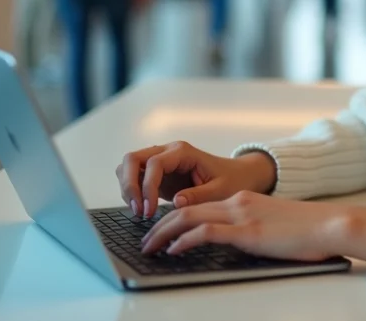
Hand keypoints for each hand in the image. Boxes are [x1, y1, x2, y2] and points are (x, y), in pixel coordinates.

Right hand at [116, 141, 275, 218]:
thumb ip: (200, 196)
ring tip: (139, 213)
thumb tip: (177, 202)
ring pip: (128, 166)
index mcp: (183, 152)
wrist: (238, 176)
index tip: (150, 211)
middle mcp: (167, 152)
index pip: (154, 163)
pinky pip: (133, 177)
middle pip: (132, 159)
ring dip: (128, 188)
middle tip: (138, 211)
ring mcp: (160, 161)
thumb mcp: (222, 191)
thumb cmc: (232, 181)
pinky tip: (142, 210)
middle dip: (129, 185)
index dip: (147, 187)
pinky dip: (132, 192)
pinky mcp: (157, 173)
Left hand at [140, 191, 365, 261]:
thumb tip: (230, 244)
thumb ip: (248, 229)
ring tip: (149, 247)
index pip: (197, 206)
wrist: (329, 225)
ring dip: (164, 233)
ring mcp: (242, 215)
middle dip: (159, 226)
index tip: (158, 231)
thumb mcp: (269, 226)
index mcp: (242, 200)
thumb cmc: (305, 231)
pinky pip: (207, 234)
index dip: (173, 218)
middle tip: (144, 241)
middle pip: (186, 209)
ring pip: (189, 218)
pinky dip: (185, 241)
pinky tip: (173, 250)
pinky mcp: (248, 232)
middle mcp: (237, 202)